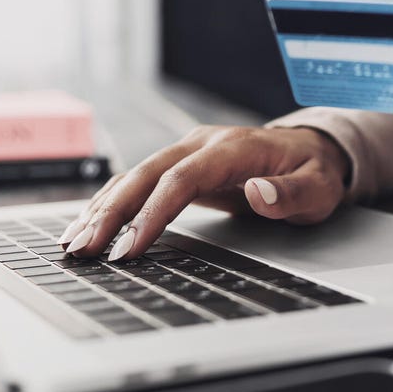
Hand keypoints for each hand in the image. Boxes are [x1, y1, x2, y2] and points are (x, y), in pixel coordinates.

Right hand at [57, 126, 349, 259]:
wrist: (310, 150)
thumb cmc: (314, 171)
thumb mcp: (319, 187)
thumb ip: (292, 193)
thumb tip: (259, 191)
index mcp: (233, 148)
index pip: (182, 178)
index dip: (154, 212)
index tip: (131, 246)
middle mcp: (202, 143)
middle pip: (146, 174)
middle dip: (111, 212)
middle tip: (84, 248)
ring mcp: (188, 151)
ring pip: (135, 176)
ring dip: (102, 209)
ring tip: (74, 243)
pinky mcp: (180, 165)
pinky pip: (139, 182)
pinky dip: (111, 204)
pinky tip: (89, 225)